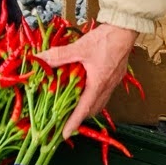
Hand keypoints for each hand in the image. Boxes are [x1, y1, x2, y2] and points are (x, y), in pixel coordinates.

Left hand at [34, 23, 136, 137]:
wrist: (125, 30)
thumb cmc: (105, 40)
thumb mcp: (79, 48)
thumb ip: (59, 55)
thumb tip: (40, 58)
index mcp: (98, 84)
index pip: (84, 109)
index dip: (73, 123)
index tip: (64, 134)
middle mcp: (107, 87)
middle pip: (93, 110)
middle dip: (80, 119)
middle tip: (66, 122)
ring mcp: (113, 83)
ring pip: (100, 103)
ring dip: (88, 109)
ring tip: (75, 109)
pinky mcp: (115, 77)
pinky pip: (104, 94)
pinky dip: (94, 98)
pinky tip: (87, 91)